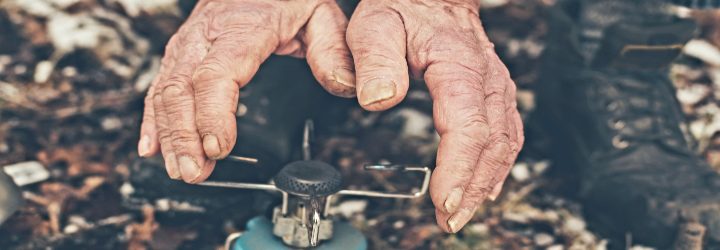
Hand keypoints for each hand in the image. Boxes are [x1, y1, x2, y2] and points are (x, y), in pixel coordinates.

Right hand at [138, 0, 354, 182]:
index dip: (213, 115)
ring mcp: (188, 44)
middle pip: (181, 88)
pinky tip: (152, 145)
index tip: (219, 148)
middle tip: (194, 172)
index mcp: (241, 27)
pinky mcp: (179, 52)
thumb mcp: (319, 13)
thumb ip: (331, 50)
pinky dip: (152, 119)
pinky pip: (157, 86)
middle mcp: (206, 36)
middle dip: (184, 136)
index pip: (217, 75)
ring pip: (165, 91)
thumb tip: (343, 86)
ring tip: (180, 169)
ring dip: (169, 135)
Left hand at [346, 0, 523, 232]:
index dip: (458, 168)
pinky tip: (487, 186)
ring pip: (505, 142)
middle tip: (449, 220)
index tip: (443, 199)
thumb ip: (375, 61)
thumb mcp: (376, 25)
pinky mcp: (495, 92)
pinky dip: (500, 165)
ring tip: (463, 212)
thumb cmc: (404, 7)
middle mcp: (487, 77)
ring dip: (485, 182)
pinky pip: (509, 133)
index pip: (468, 126)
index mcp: (459, 64)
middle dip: (471, 187)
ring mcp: (496, 85)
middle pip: (491, 143)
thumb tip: (379, 100)